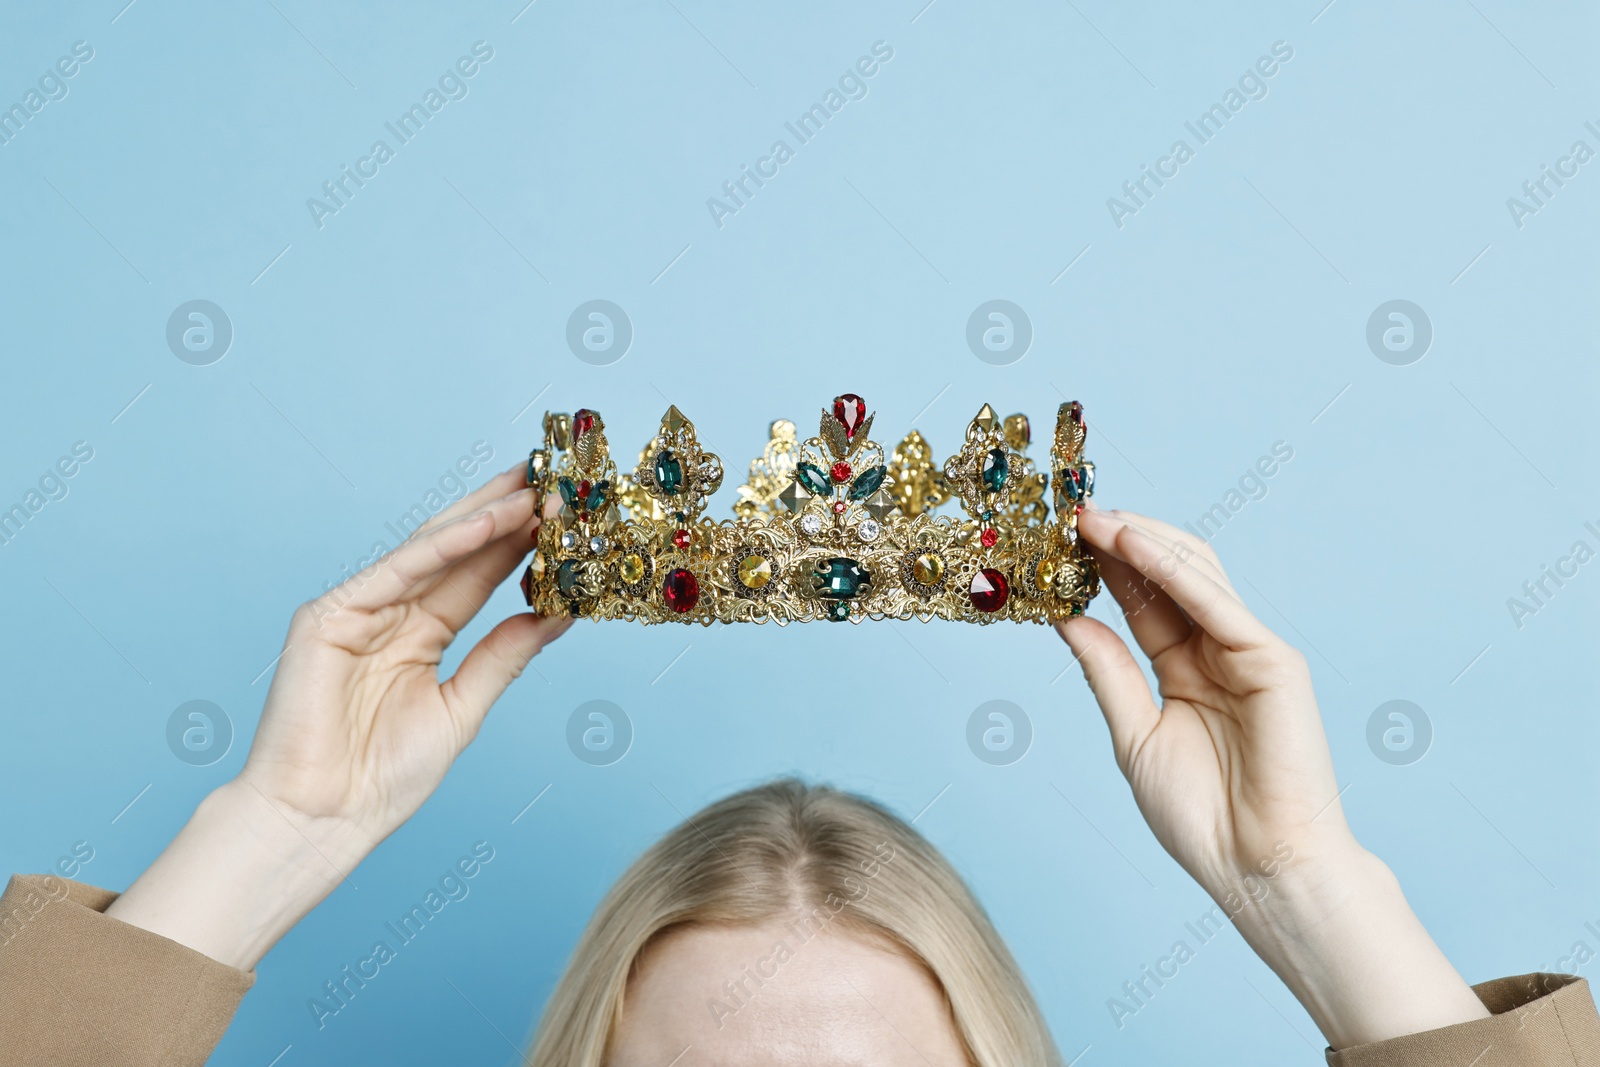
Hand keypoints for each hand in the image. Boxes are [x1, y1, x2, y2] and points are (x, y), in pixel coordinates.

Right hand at [107, 464, 571, 968]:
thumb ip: (504, 654)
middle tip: (555, 478)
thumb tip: (558, 613)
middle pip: (458, 550)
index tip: (566, 513)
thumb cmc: (382, 777)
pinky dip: (442, 546)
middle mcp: (392, 612)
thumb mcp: (463, 706)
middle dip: (506, 513)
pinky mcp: (330, 615)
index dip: (521, 543)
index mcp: (422, 634)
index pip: (479, 574)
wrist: (323, 819)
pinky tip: (485, 524)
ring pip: (432, 551)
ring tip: (535, 491)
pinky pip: (395, 571)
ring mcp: (360, 609)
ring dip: (485, 518)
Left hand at [1058, 505, 1486, 1048]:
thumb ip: (1107, 671)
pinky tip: (1131, 546)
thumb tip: (1066, 617)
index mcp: (1184, 668)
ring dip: (1140, 540)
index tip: (1053, 537)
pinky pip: (1216, 603)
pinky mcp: (1272, 661)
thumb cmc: (1204, 817)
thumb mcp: (1134, 734)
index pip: (1140, 600)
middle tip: (1067, 513)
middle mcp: (1217, 650)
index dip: (1100, 565)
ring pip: (1193, 573)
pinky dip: (1172, 571)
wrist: (1256, 868)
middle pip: (1165, 576)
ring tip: (1089, 517)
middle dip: (1117, 540)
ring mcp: (1248, 650)